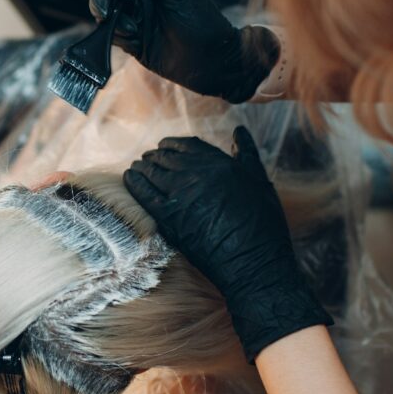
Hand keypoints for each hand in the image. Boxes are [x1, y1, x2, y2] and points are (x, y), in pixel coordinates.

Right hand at [89, 0, 279, 103]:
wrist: (213, 60)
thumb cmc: (202, 22)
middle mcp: (139, 2)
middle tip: (113, 9)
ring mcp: (135, 24)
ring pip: (104, 14)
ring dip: (110, 18)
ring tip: (131, 28)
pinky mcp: (134, 45)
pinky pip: (113, 37)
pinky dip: (116, 35)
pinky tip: (133, 38)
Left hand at [124, 127, 331, 360]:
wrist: (253, 262)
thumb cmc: (263, 225)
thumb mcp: (260, 181)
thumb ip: (246, 154)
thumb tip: (239, 131)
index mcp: (220, 163)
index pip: (187, 144)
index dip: (172, 144)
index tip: (164, 146)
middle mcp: (198, 174)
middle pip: (166, 157)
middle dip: (155, 156)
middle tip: (147, 159)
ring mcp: (181, 194)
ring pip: (152, 172)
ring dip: (142, 167)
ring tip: (137, 168)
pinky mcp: (168, 217)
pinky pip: (143, 193)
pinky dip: (134, 182)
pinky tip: (130, 178)